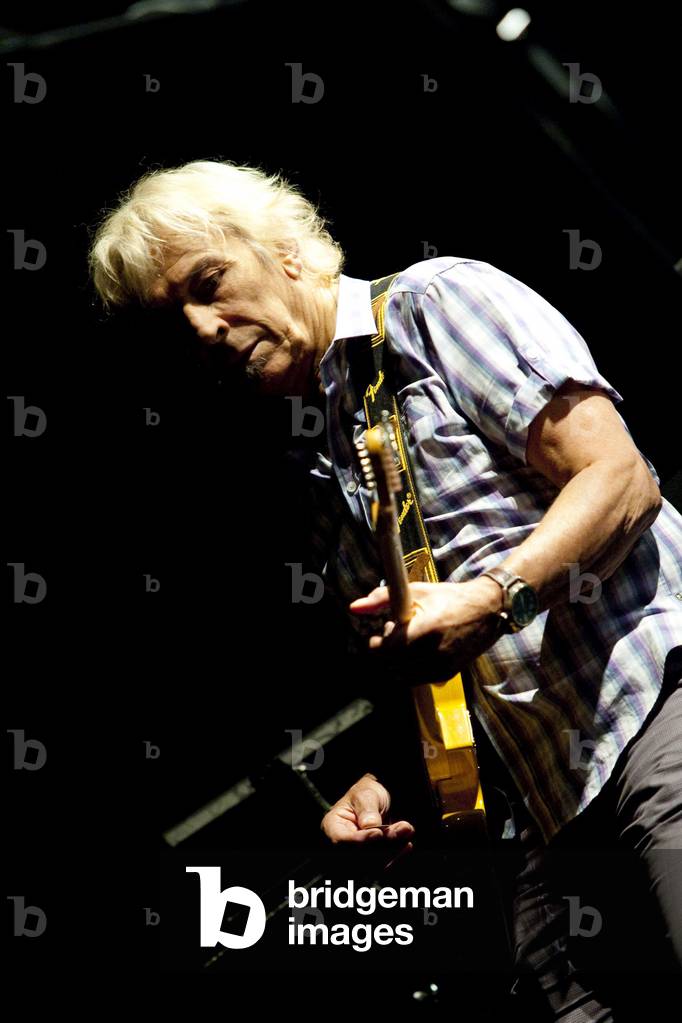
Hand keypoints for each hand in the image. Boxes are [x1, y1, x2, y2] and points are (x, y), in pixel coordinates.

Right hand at [321, 773, 414, 866]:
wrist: (383, 798)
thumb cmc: (368, 793)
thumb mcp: (366, 794)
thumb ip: (367, 808)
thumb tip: (370, 825)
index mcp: (333, 826)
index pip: (340, 840)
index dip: (359, 840)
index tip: (377, 833)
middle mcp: (344, 845)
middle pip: (358, 856)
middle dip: (382, 845)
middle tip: (399, 829)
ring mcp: (359, 855)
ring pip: (374, 865)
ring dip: (393, 850)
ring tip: (405, 829)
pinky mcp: (374, 861)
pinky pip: (385, 867)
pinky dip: (398, 856)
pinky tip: (407, 844)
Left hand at [349, 577, 504, 683]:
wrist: (487, 611)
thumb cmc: (450, 598)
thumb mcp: (416, 592)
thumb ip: (381, 599)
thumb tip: (354, 607)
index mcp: (425, 630)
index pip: (385, 651)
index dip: (375, 644)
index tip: (378, 634)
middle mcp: (434, 653)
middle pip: (390, 668)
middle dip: (384, 655)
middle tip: (391, 637)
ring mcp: (441, 667)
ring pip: (402, 677)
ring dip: (396, 664)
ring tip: (406, 644)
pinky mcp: (447, 675)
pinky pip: (417, 679)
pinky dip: (410, 669)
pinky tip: (418, 651)